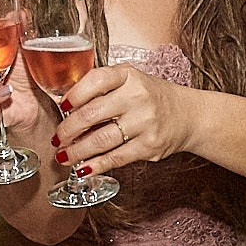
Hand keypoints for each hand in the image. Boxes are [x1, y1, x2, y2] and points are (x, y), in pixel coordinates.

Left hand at [52, 63, 187, 175]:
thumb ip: (102, 88)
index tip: (61, 106)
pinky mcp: (150, 145)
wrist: (188, 115)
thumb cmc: (151, 97)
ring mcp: (145, 122)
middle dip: (68, 129)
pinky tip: (83, 168)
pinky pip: (116, 158)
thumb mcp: (130, 80)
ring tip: (63, 156)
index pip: (96, 80)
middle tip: (57, 138)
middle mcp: (138, 97)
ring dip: (77, 151)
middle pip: (92, 114)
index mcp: (129, 76)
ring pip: (101, 140)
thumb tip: (66, 106)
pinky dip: (96, 165)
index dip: (75, 94)